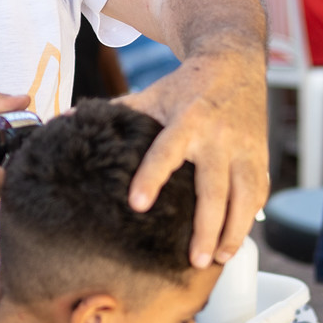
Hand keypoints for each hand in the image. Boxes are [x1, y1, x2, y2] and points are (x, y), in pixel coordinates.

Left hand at [120, 50, 269, 265]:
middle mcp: (217, 136)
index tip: (136, 205)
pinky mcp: (260, 155)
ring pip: (243, 196)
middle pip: (213, 188)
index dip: (151, 177)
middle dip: (206, 227)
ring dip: (232, 231)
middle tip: (193, 260)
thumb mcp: (151, 94)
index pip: (166, 151)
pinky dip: (249, 218)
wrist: (234, 61)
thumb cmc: (185, 86)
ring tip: (218, 260)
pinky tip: (235, 241)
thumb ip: (114, 112)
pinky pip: (258, 192)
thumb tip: (63, 120)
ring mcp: (244, 148)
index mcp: (186, 120)